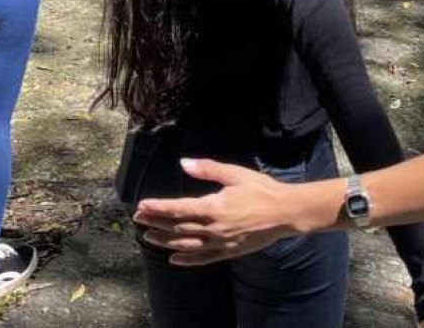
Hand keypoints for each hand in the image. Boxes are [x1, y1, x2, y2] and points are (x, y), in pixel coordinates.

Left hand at [133, 158, 297, 265]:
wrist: (285, 212)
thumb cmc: (260, 189)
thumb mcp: (234, 174)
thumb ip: (207, 169)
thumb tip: (183, 163)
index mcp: (214, 207)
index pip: (178, 209)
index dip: (158, 208)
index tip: (141, 205)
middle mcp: (214, 228)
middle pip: (178, 227)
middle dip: (156, 223)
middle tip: (138, 219)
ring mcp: (220, 243)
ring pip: (186, 245)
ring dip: (165, 241)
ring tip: (149, 237)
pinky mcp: (228, 252)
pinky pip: (203, 258)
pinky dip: (187, 260)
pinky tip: (173, 259)